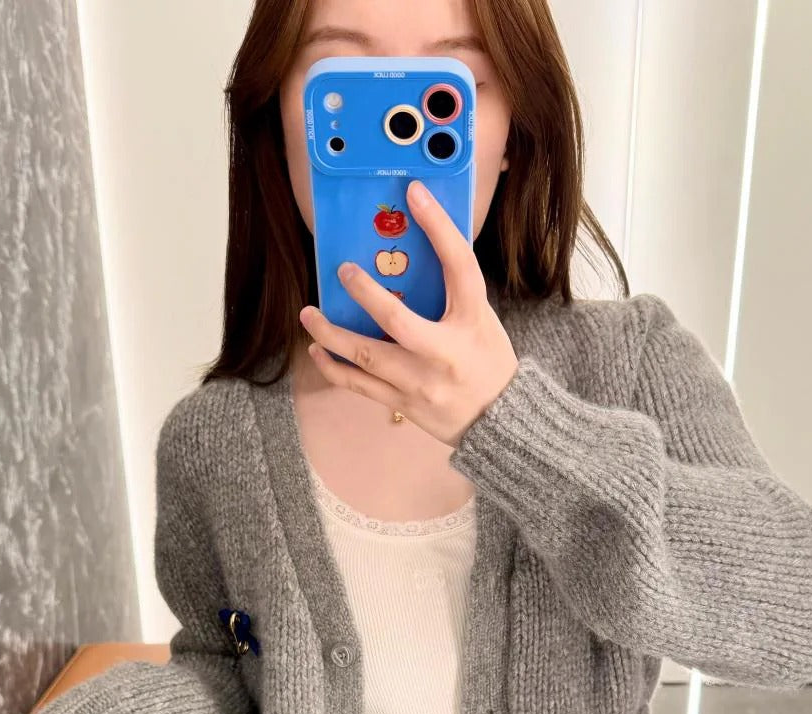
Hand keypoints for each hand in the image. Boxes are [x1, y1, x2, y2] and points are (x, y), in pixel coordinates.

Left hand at [299, 179, 518, 448]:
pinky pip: (359, 385)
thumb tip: (409, 257)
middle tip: (342, 270)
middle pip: (395, 319)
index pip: (458, 265)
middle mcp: (445, 352)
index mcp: (472, 320)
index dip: (438, 226)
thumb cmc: (489, 363)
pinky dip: (334, 368)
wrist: (502, 421)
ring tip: (309, 314)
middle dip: (363, 292)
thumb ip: (452, 293)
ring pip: (365, 355)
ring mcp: (420, 382)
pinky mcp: (403, 404)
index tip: (415, 194)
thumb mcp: (482, 320)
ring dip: (330, 333)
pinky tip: (317, 351)